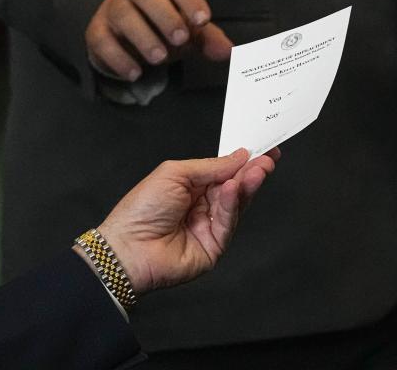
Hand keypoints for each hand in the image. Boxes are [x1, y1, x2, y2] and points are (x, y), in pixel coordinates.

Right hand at [85, 0, 232, 80]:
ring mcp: (111, 8)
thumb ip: (208, 39)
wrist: (124, 37)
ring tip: (159, 59)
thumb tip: (228, 52)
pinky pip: (102, 39)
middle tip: (180, 39)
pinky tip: (135, 73)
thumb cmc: (162, 27)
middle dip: (164, 15)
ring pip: (122, 13)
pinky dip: (118, 57)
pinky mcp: (96, 30)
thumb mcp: (188, 31)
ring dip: (142, 36)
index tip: (202, 20)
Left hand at [93, 148, 279, 294]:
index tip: (262, 149)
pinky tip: (233, 188)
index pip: (222, 172)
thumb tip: (237, 156)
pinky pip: (228, 222)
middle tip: (267, 159)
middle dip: (250, 172)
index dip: (241, 162)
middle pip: (233, 187)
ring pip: (235, 204)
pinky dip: (231, 204)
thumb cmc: (140, 209)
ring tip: (258, 169)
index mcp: (188, 186)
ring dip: (247, 185)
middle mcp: (200, 206)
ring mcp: (208, 227)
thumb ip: (209, 166)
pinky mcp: (214, 246)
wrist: (128, 246)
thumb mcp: (174, 174)